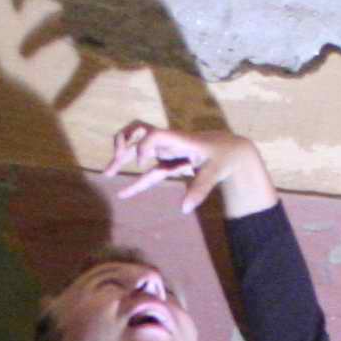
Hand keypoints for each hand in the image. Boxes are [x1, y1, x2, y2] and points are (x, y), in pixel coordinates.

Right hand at [108, 123, 267, 215]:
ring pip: (137, 148)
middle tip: (114, 162)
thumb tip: (184, 208)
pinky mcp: (168, 163)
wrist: (232, 150)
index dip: (142, 145)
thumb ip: (200, 189)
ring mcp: (167, 152)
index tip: (142, 162)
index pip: (154, 134)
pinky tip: (123, 194)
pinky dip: (136, 181)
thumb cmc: (225, 157)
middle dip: (122, 143)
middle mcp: (169, 142)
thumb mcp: (216, 173)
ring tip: (108, 173)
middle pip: (137, 132)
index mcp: (179, 139)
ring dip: (122, 158)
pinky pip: (148, 172)